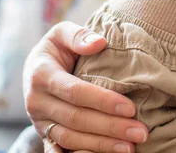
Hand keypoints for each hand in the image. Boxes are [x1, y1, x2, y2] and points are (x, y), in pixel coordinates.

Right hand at [23, 21, 148, 151]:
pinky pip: (60, 150)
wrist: (35, 68)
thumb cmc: (57, 49)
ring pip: (71, 139)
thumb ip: (79, 35)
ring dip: (101, 146)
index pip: (75, 92)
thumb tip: (99, 43)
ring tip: (130, 148)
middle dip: (110, 128)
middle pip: (76, 119)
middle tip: (140, 132)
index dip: (103, 101)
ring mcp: (39, 121)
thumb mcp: (62, 34)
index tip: (130, 108)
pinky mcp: (44, 135)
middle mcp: (37, 101)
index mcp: (41, 75)